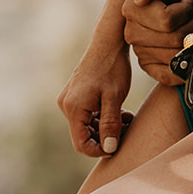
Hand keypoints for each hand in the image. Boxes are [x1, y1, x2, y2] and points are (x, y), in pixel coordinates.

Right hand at [57, 40, 135, 157]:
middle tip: (126, 128)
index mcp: (73, 108)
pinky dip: (102, 117)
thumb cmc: (113, 68)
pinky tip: (119, 112)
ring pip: (87, 126)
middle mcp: (66, 105)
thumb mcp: (114, 98)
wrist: (108, 43)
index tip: (118, 146)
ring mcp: (69, 99)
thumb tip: (108, 148)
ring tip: (126, 118)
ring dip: (105, 127)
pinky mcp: (76, 95)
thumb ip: (110, 124)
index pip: (81, 144)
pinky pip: (87, 115)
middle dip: (105, 137)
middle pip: (83, 135)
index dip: (99, 150)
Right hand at [122, 0, 192, 82]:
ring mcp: (140, 52)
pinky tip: (189, 52)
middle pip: (176, 39)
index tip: (189, 1)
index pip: (167, 21)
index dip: (186, 10)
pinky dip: (183, 67)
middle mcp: (132, 33)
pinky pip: (167, 76)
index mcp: (132, 10)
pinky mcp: (149, 67)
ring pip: (178, 56)